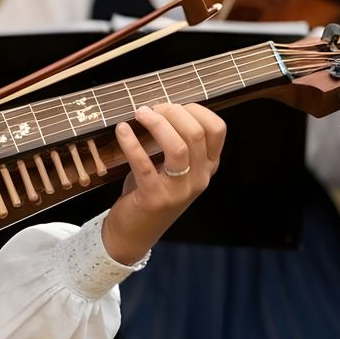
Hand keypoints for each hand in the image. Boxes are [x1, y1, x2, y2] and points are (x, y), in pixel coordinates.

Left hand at [100, 103, 226, 264]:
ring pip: (178, 147)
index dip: (195, 109)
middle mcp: (199, 178)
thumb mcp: (172, 167)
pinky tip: (122, 130)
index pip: (217, 129)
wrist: (134, 232)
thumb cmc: (150, 191)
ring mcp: (179, 190)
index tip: (172, 106)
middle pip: (196, 133)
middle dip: (172, 112)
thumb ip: (175, 142)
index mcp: (207, 167)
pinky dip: (131, 143)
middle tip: (150, 109)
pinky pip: (145, 164)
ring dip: (157, 124)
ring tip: (139, 113)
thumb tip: (161, 106)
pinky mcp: (154, 198)